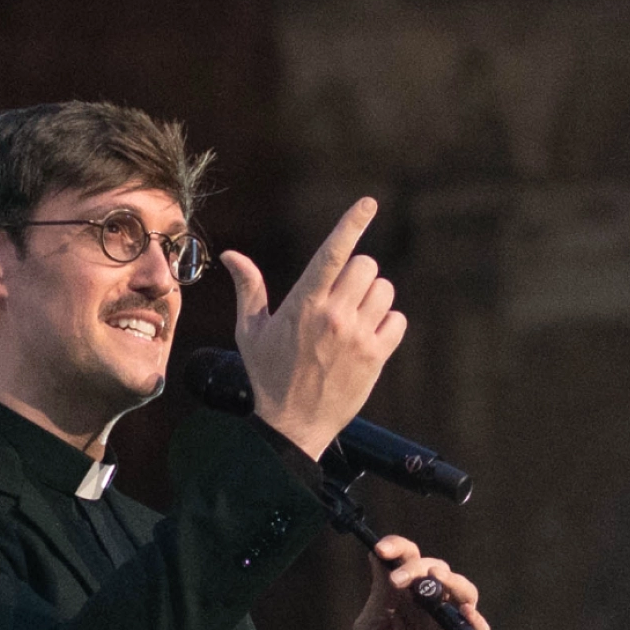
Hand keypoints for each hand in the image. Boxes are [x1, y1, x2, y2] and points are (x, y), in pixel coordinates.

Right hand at [220, 199, 405, 459]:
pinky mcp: (376, 356)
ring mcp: (358, 337)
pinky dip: (386, 324)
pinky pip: (397, 319)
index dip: (351, 223)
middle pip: (366, 265)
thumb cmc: (268, 376)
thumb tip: (231, 254)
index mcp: (303, 305)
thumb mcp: (251, 332)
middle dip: (357, 274)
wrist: (292, 426)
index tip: (368, 203)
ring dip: (372, 298)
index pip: (332, 253)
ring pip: (384, 290)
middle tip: (341, 298)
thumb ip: (248, 289)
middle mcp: (333, 316)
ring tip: (352, 321)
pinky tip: (366, 339)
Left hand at [346, 535, 488, 629]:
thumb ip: (381, 595)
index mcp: (401, 595)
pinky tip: (462, 611)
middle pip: (435, 569)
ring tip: (437, 580)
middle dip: (419, 568)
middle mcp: (427, 604)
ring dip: (452, 581)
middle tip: (400, 581)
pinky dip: (473, 617)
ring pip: (463, 591)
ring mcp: (446, 625)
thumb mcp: (369, 628)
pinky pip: (477, 627)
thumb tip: (378, 556)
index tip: (383, 550)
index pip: (407, 559)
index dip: (398, 547)